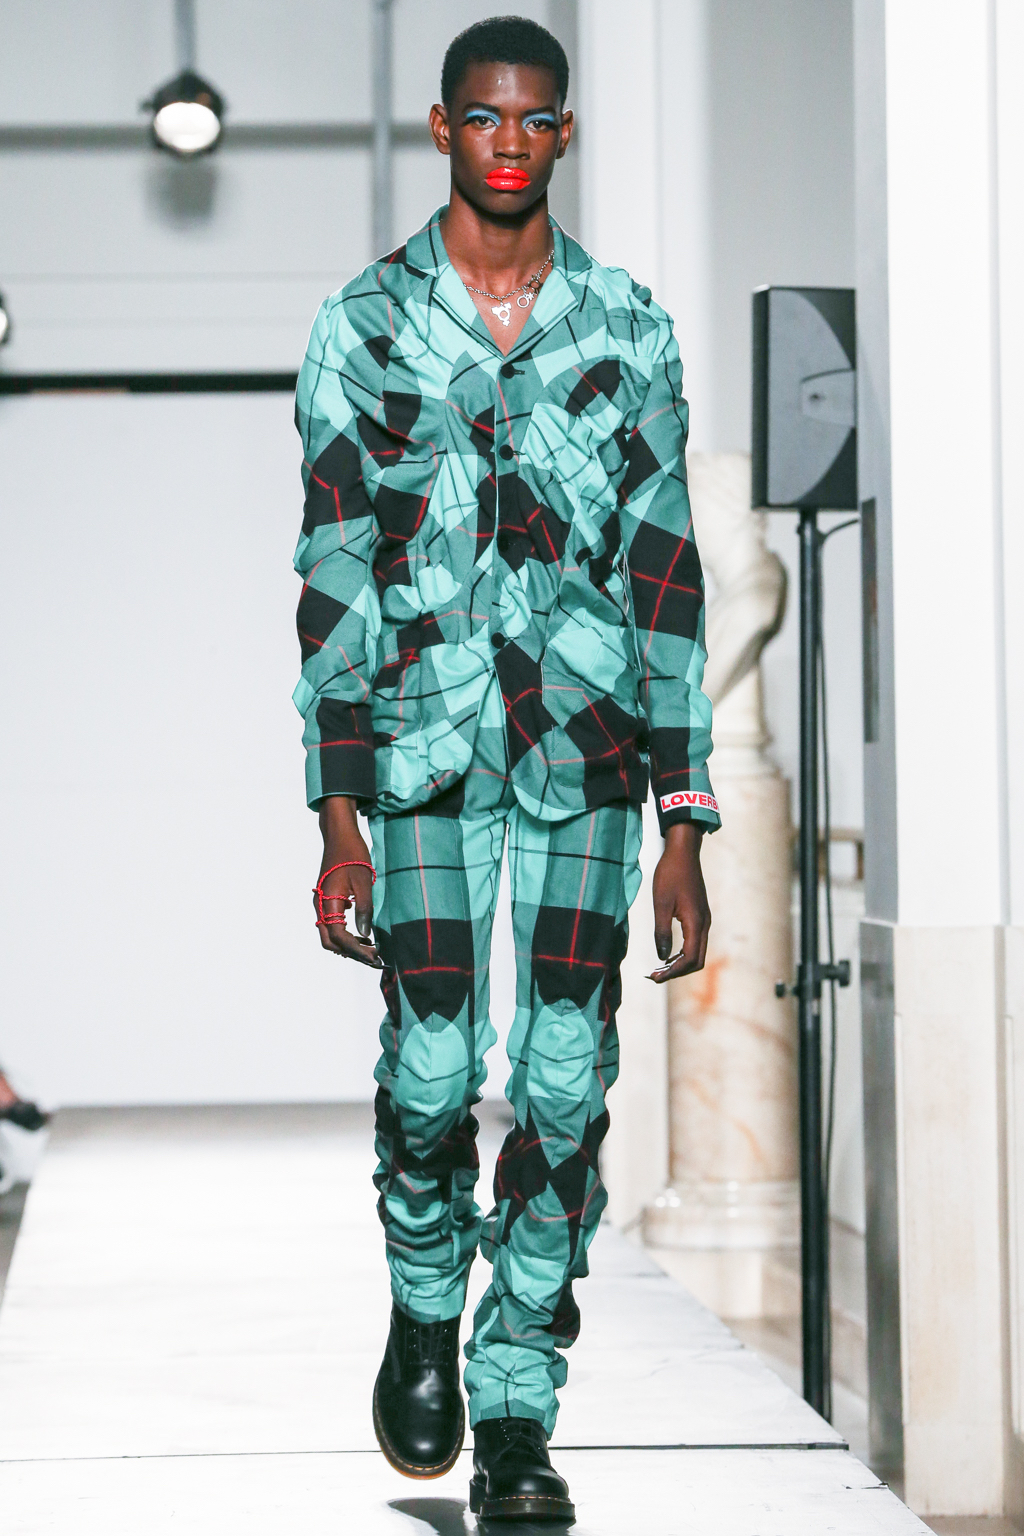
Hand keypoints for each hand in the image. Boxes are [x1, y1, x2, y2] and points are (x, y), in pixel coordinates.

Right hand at [314, 797, 382, 968]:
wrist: (339, 835)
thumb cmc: (353, 854)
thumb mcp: (364, 881)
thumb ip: (364, 908)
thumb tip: (365, 934)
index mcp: (328, 901)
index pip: (339, 937)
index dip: (357, 950)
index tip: (376, 956)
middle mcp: (320, 905)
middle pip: (330, 942)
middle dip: (352, 953)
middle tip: (374, 959)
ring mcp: (321, 902)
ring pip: (330, 935)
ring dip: (349, 945)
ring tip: (371, 949)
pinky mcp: (326, 899)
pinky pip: (332, 924)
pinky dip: (346, 934)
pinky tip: (364, 934)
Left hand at [649, 822, 710, 982]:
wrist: (683, 852)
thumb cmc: (670, 874)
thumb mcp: (660, 903)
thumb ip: (661, 932)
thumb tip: (662, 957)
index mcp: (695, 922)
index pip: (689, 959)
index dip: (672, 972)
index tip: (654, 977)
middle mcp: (704, 924)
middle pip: (697, 961)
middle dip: (677, 972)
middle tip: (655, 976)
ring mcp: (704, 919)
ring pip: (697, 952)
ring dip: (680, 963)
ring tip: (659, 967)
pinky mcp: (700, 915)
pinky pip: (695, 942)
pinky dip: (683, 953)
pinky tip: (668, 953)